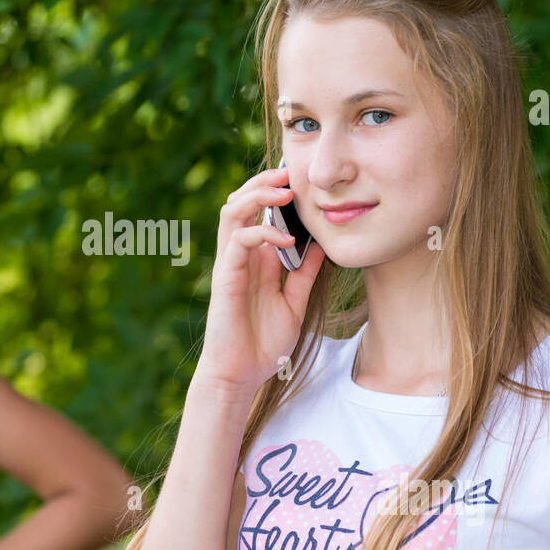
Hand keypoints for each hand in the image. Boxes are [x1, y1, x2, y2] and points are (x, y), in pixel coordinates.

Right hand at [199, 165, 325, 395]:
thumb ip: (304, 273)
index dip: (275, 191)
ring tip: (285, 193)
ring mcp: (231, 264)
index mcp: (256, 258)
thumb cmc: (264, 343)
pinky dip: (263, 233)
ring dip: (257, 195)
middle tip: (290, 174)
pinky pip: (239, 241)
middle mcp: (240, 255)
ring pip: (232, 211)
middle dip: (263, 182)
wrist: (242, 374)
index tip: (302, 178)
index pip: (258, 211)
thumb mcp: (294, 303)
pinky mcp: (226, 277)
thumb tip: (323, 246)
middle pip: (240, 201)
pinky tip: (287, 239)